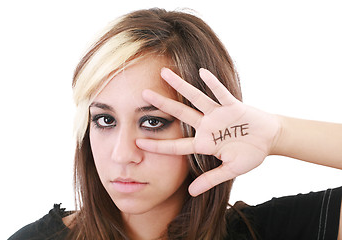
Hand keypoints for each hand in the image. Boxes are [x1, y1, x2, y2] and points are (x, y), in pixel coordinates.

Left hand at [136, 68, 280, 195]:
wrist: (269, 139)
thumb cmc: (249, 154)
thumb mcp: (230, 170)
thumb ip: (211, 179)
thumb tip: (191, 192)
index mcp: (204, 144)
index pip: (177, 145)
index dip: (158, 145)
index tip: (138, 143)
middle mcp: (207, 127)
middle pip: (180, 114)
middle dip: (162, 105)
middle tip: (143, 94)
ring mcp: (218, 115)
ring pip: (196, 99)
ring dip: (181, 86)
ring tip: (164, 73)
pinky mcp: (233, 106)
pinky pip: (221, 94)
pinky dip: (213, 84)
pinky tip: (201, 72)